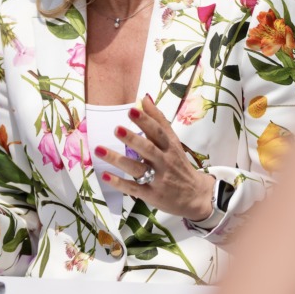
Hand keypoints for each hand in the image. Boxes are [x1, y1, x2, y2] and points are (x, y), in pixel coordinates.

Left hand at [94, 96, 214, 221]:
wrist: (195, 195)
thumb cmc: (178, 164)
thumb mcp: (173, 141)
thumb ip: (158, 120)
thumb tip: (144, 98)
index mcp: (169, 147)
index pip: (158, 132)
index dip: (145, 121)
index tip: (131, 110)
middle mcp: (164, 162)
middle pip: (148, 149)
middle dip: (132, 140)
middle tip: (116, 129)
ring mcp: (158, 179)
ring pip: (137, 168)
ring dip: (117, 159)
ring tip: (99, 149)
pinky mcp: (151, 195)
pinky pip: (134, 188)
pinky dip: (119, 183)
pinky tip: (105, 176)